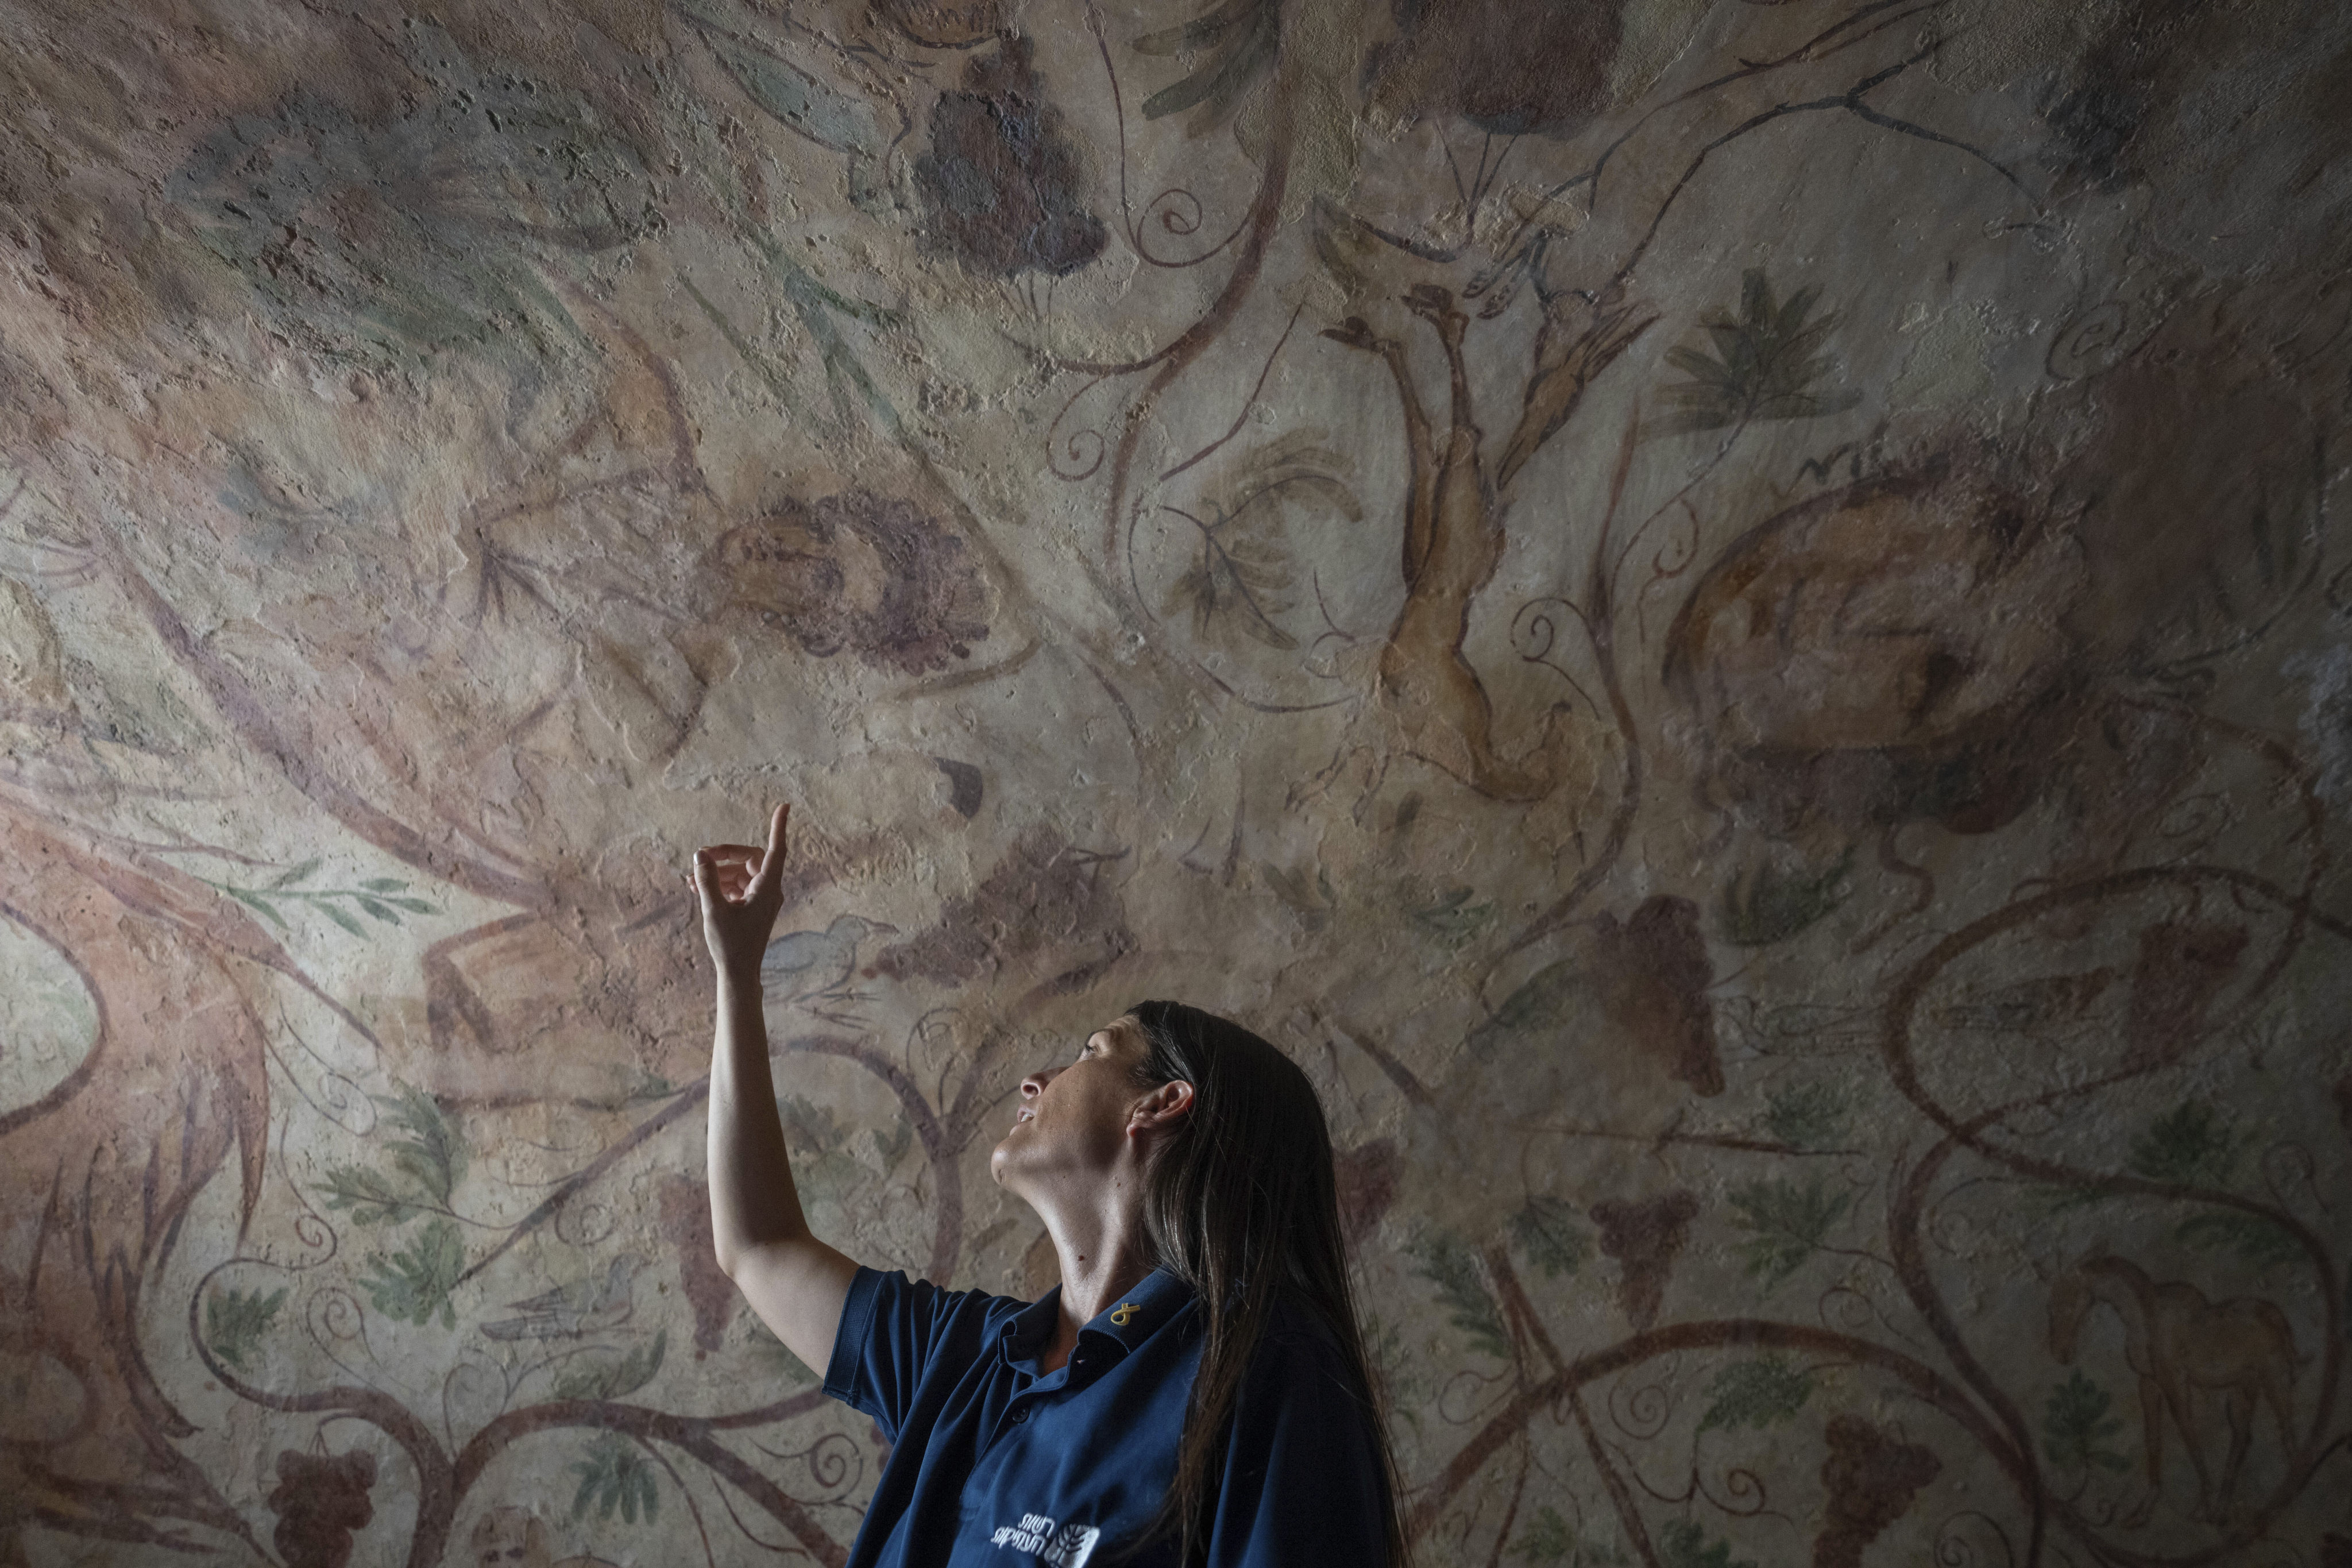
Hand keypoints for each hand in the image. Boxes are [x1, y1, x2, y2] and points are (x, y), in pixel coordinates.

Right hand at [693, 805, 788, 982]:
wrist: (739, 974)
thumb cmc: (730, 945)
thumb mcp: (713, 910)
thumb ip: (707, 880)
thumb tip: (700, 854)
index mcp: (768, 888)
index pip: (776, 850)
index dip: (778, 827)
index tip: (784, 806)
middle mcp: (769, 890)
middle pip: (749, 858)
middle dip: (725, 854)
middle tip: (700, 856)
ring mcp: (762, 899)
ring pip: (741, 873)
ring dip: (718, 872)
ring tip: (690, 879)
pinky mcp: (752, 907)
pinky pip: (738, 886)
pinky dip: (721, 884)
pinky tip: (698, 888)